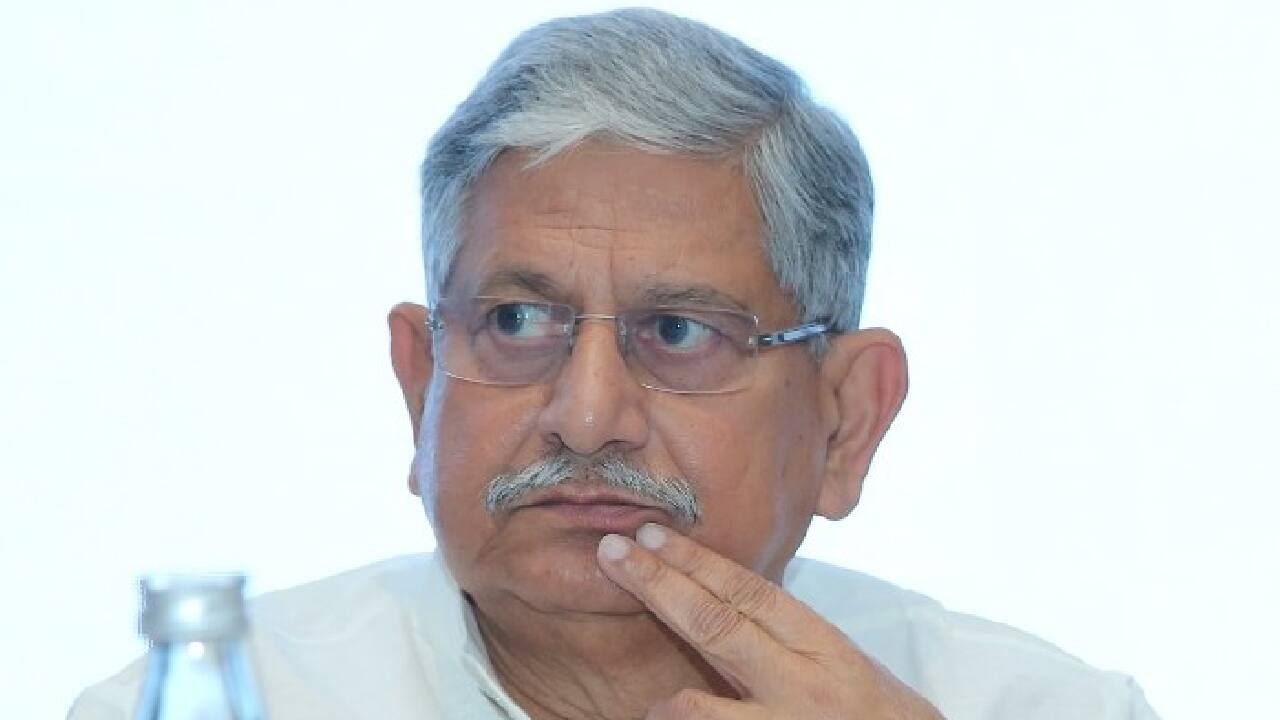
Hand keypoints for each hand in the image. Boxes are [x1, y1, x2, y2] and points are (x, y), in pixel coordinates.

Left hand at [596, 524, 944, 719]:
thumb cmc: (877, 712)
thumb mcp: (838, 660)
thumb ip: (781, 634)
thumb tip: (720, 594)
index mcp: (820, 645)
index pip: (749, 593)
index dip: (697, 562)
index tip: (653, 535)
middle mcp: (801, 683)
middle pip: (717, 627)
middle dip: (660, 586)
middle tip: (614, 553)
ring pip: (707, 709)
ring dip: (669, 702)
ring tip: (647, 694)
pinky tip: (662, 716)